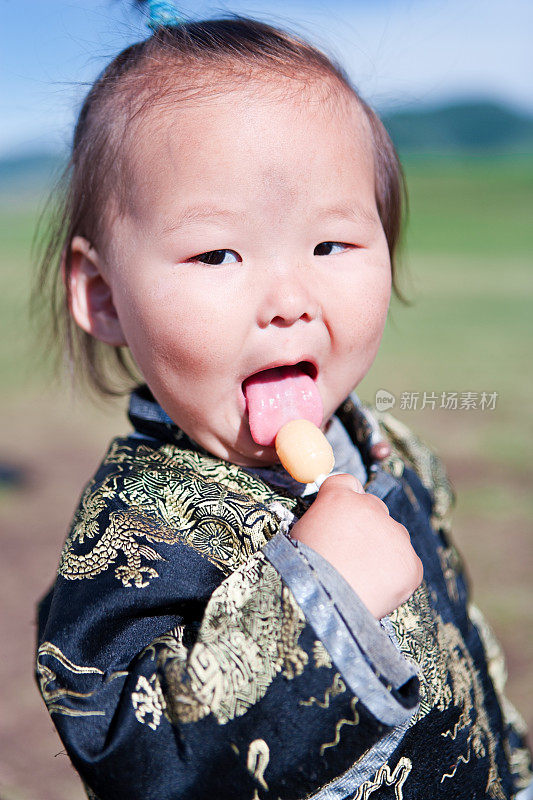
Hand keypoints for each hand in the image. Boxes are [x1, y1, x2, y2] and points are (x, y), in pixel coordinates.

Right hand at [290, 473, 422, 618]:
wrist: (323, 605)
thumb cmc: (303, 571)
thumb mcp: (301, 532)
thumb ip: (323, 517)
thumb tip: (334, 519)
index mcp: (340, 498)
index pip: (348, 483)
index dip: (345, 499)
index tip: (342, 515)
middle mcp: (372, 508)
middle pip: (375, 509)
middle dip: (365, 527)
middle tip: (350, 555)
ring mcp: (396, 535)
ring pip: (393, 536)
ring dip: (382, 550)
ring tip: (361, 577)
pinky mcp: (411, 563)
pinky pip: (406, 564)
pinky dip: (395, 575)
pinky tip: (375, 589)